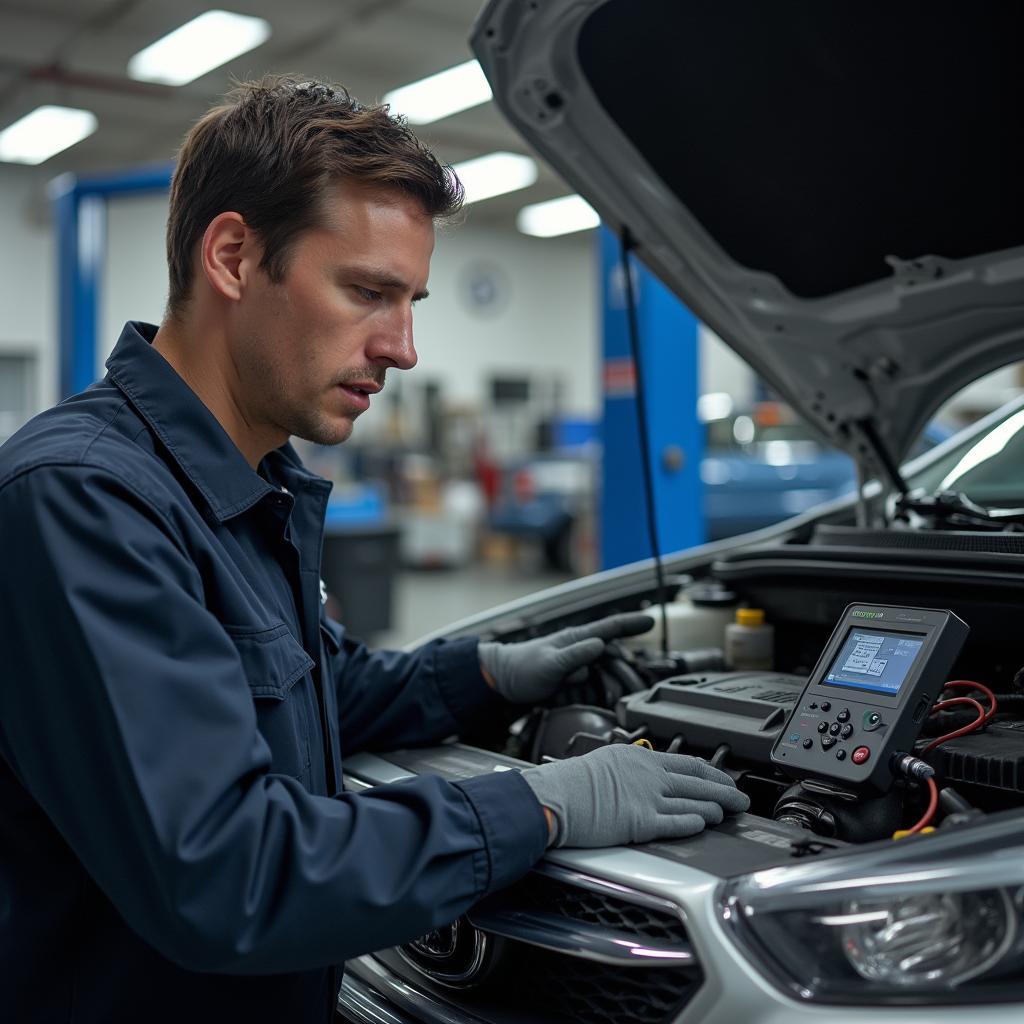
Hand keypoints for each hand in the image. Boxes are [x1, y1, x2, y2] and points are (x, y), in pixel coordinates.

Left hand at [478, 612, 653, 703]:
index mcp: (577, 639)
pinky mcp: (573, 681)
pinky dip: (591, 694)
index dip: (632, 624)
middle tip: (620, 682)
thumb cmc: (523, 667)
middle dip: (619, 669)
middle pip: (613, 656)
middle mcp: (581, 650)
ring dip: (602, 685)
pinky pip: (592, 688)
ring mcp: (578, 665)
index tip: (651, 621)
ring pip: (604, 674)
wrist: (503, 681)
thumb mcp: (550, 663)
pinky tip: (580, 698)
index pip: (610, 627)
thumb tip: (600, 644)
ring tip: (584, 691)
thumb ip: (575, 655)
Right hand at [520, 744, 748, 847]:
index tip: (722, 776)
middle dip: (724, 790)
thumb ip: (629, 770)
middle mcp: (648, 775)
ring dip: (714, 807)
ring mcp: (646, 798)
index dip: (710, 771)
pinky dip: (693, 822)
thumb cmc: (569, 782)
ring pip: (692, 801)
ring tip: (728, 812)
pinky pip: (675, 823)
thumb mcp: (604, 762)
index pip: (685, 761)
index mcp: (639, 758)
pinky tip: (705, 823)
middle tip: (740, 797)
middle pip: (697, 781)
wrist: (554, 796)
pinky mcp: (641, 822)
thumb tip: (642, 776)